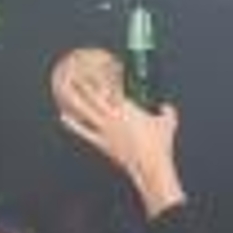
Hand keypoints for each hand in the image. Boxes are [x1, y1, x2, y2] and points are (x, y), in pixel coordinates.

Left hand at [56, 70, 182, 210]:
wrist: (150, 167)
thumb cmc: (159, 145)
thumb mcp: (169, 123)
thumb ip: (167, 111)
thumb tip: (165, 107)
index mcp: (128, 108)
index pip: (113, 86)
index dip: (105, 75)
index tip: (99, 65)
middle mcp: (113, 116)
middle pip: (93, 95)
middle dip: (83, 81)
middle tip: (73, 69)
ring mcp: (105, 130)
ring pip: (85, 110)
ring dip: (74, 98)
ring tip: (63, 87)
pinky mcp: (102, 143)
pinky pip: (84, 131)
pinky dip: (73, 124)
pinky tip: (63, 118)